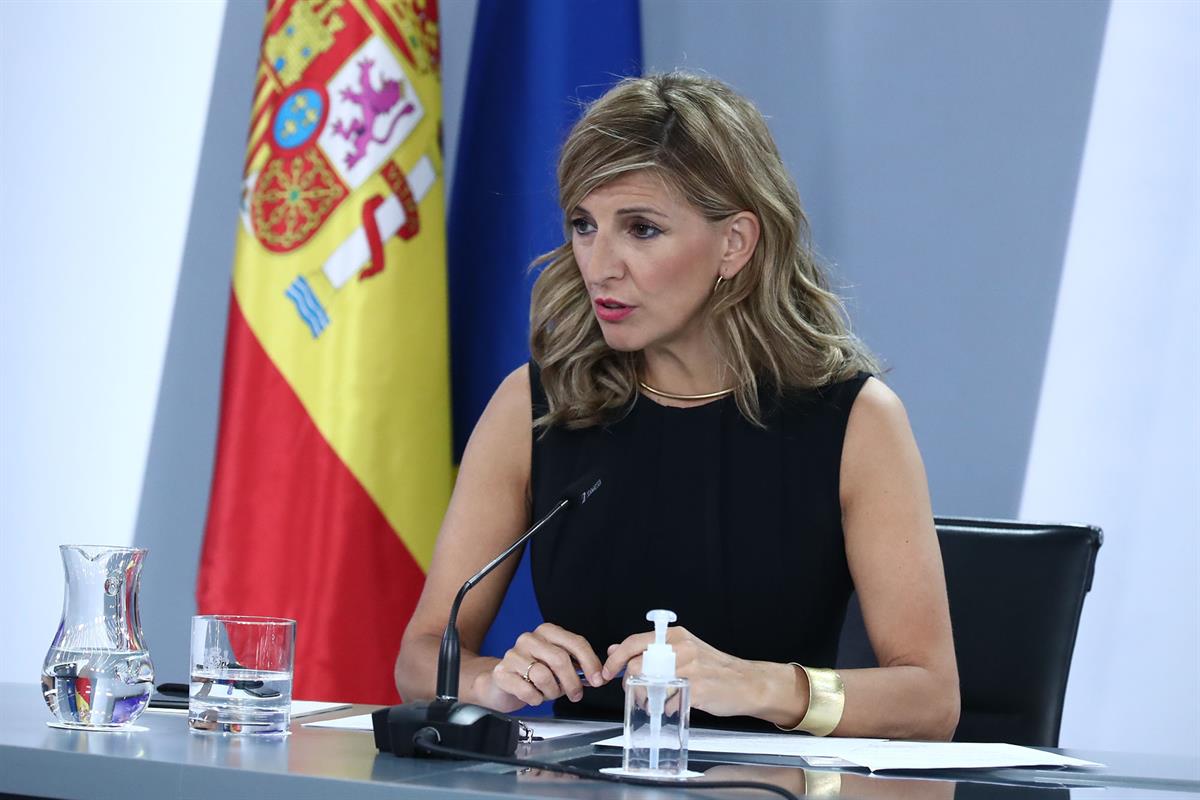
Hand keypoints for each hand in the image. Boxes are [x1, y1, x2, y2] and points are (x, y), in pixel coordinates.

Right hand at [471, 623, 605, 712]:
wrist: (501, 682)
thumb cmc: (533, 673)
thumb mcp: (558, 666)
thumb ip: (578, 667)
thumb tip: (598, 676)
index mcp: (547, 632)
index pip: (575, 642)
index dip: (590, 662)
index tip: (597, 679)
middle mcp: (530, 639)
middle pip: (560, 659)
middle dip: (572, 682)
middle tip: (575, 694)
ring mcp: (514, 654)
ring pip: (544, 676)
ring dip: (552, 692)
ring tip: (548, 693)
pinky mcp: (502, 672)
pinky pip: (527, 690)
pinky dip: (536, 699)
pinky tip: (534, 696)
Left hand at [602, 626, 778, 718]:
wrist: (748, 682)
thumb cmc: (714, 668)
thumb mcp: (682, 650)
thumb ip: (651, 649)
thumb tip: (616, 649)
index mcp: (675, 636)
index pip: (633, 642)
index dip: (614, 659)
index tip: (605, 672)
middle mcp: (681, 648)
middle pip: (636, 665)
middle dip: (629, 683)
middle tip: (634, 691)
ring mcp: (690, 668)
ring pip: (649, 684)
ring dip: (646, 697)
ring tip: (655, 701)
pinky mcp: (697, 688)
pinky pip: (668, 702)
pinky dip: (666, 707)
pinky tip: (674, 705)